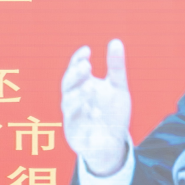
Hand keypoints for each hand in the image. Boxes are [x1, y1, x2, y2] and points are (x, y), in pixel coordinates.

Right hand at [60, 40, 133, 176]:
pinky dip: (85, 121)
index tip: (87, 50)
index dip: (77, 60)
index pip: (74, 71)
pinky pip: (77, 129)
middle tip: (87, 66)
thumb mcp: (118, 88)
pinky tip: (96, 114)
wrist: (112, 143)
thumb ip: (116, 68)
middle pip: (67, 86)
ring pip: (68, 106)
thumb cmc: (111, 112)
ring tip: (91, 88)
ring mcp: (73, 119)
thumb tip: (116, 41)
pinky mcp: (76, 137)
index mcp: (80, 87)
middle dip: (75, 76)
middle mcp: (73, 102)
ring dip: (78, 96)